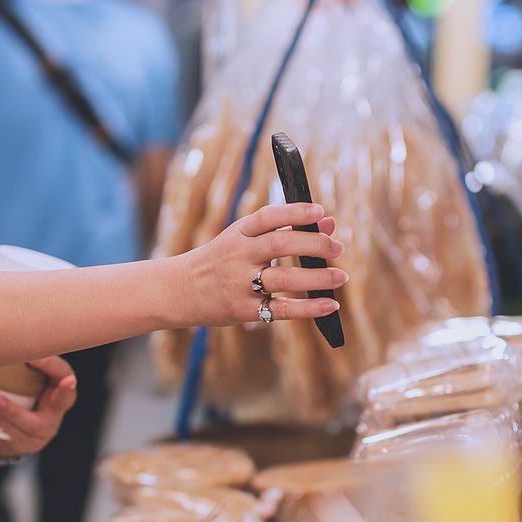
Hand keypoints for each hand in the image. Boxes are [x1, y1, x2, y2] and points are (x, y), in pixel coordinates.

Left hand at [0, 357, 77, 457]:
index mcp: (57, 386)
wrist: (7, 431)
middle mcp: (58, 408)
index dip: (53, 365)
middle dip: (65, 390)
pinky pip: (19, 436)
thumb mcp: (21, 379)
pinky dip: (6, 424)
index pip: (63, 372)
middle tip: (66, 381)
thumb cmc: (15, 396)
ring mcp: (47, 428)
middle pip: (64, 400)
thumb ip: (18, 364)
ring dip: (14, 411)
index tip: (38, 356)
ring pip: (34, 423)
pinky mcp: (31, 443)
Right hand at [178, 203, 345, 327]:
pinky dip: (308, 309)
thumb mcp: (244, 239)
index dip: (294, 212)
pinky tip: (330, 306)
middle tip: (337, 247)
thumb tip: (328, 222)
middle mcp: (239, 256)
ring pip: (283, 279)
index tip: (319, 211)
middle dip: (312, 244)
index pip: (267, 217)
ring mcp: (240, 284)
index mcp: (239, 233)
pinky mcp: (243, 310)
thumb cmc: (222, 260)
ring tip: (341, 277)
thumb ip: (285, 230)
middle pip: (279, 245)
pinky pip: (281, 309)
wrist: (181, 289)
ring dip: (316, 278)